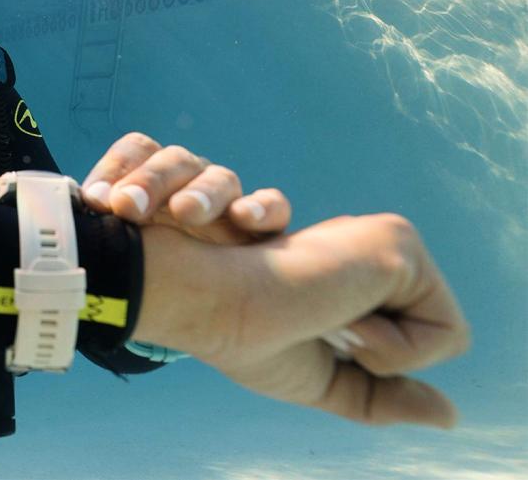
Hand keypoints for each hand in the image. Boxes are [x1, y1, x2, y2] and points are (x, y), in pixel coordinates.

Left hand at [80, 132, 289, 243]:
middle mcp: (190, 180)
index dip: (116, 167)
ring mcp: (228, 199)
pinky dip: (262, 206)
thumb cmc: (152, 264)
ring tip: (185, 212)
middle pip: (174, 161)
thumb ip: (103, 232)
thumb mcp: (125, 248)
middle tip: (128, 207)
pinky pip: (272, 205)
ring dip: (201, 192)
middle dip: (150, 180)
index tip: (97, 200)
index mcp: (152, 177)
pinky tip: (245, 219)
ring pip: (220, 179)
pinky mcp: (265, 225)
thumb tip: (66, 233)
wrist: (206, 301)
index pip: (137, 150)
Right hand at [134, 214, 470, 427]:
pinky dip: (390, 348)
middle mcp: (376, 247)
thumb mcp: (322, 379)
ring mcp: (389, 241)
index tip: (306, 327)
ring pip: (444, 332)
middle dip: (376, 355)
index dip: (366, 358)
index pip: (407, 333)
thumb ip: (382, 394)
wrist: (208, 302)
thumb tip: (450, 416)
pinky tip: (333, 314)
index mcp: (352, 269)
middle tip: (313, 324)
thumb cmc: (245, 335)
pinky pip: (445, 332)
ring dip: (381, 351)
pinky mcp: (399, 245)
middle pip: (433, 334)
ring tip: (320, 316)